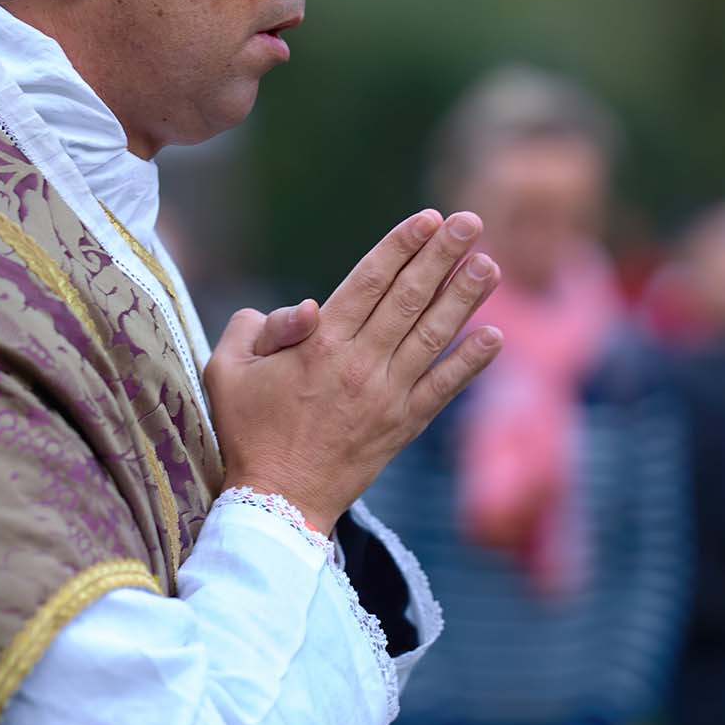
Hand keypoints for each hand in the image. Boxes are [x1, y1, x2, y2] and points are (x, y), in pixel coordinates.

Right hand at [208, 209, 502, 533]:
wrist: (276, 504)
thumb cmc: (247, 432)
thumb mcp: (229, 372)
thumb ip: (257, 327)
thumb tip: (305, 307)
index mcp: (319, 344)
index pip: (370, 281)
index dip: (401, 246)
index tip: (429, 219)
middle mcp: (360, 364)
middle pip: (410, 298)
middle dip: (442, 256)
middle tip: (470, 222)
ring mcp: (387, 396)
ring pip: (433, 336)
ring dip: (464, 297)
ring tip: (489, 264)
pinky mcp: (402, 426)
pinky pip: (443, 388)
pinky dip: (470, 362)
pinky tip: (495, 336)